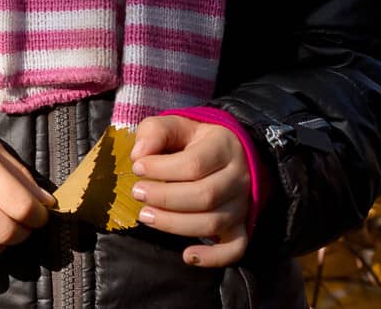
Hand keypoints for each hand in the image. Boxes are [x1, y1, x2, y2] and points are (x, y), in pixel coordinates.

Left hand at [130, 115, 251, 266]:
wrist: (227, 152)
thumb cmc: (194, 139)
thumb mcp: (175, 124)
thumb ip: (155, 132)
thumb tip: (139, 155)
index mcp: (224, 147)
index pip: (194, 163)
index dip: (161, 168)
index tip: (137, 167)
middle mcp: (239, 178)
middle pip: (204, 196)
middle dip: (164, 198)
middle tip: (138, 193)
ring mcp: (242, 204)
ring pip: (212, 223)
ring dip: (175, 224)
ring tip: (146, 215)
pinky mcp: (241, 225)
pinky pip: (235, 248)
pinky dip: (213, 257)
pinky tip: (187, 256)